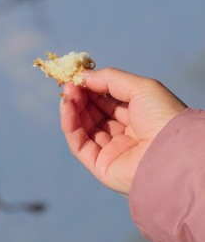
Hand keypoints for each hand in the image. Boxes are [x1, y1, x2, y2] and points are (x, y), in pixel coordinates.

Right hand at [59, 68, 186, 194]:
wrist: (173, 153)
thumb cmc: (163, 117)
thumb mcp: (141, 87)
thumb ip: (110, 79)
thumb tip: (82, 76)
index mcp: (140, 118)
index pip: (109, 102)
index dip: (93, 88)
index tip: (78, 76)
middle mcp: (126, 135)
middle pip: (94, 114)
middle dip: (81, 97)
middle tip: (69, 83)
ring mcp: (112, 151)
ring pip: (84, 128)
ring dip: (73, 108)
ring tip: (67, 93)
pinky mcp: (100, 165)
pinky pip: (79, 143)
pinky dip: (69, 124)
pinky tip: (67, 106)